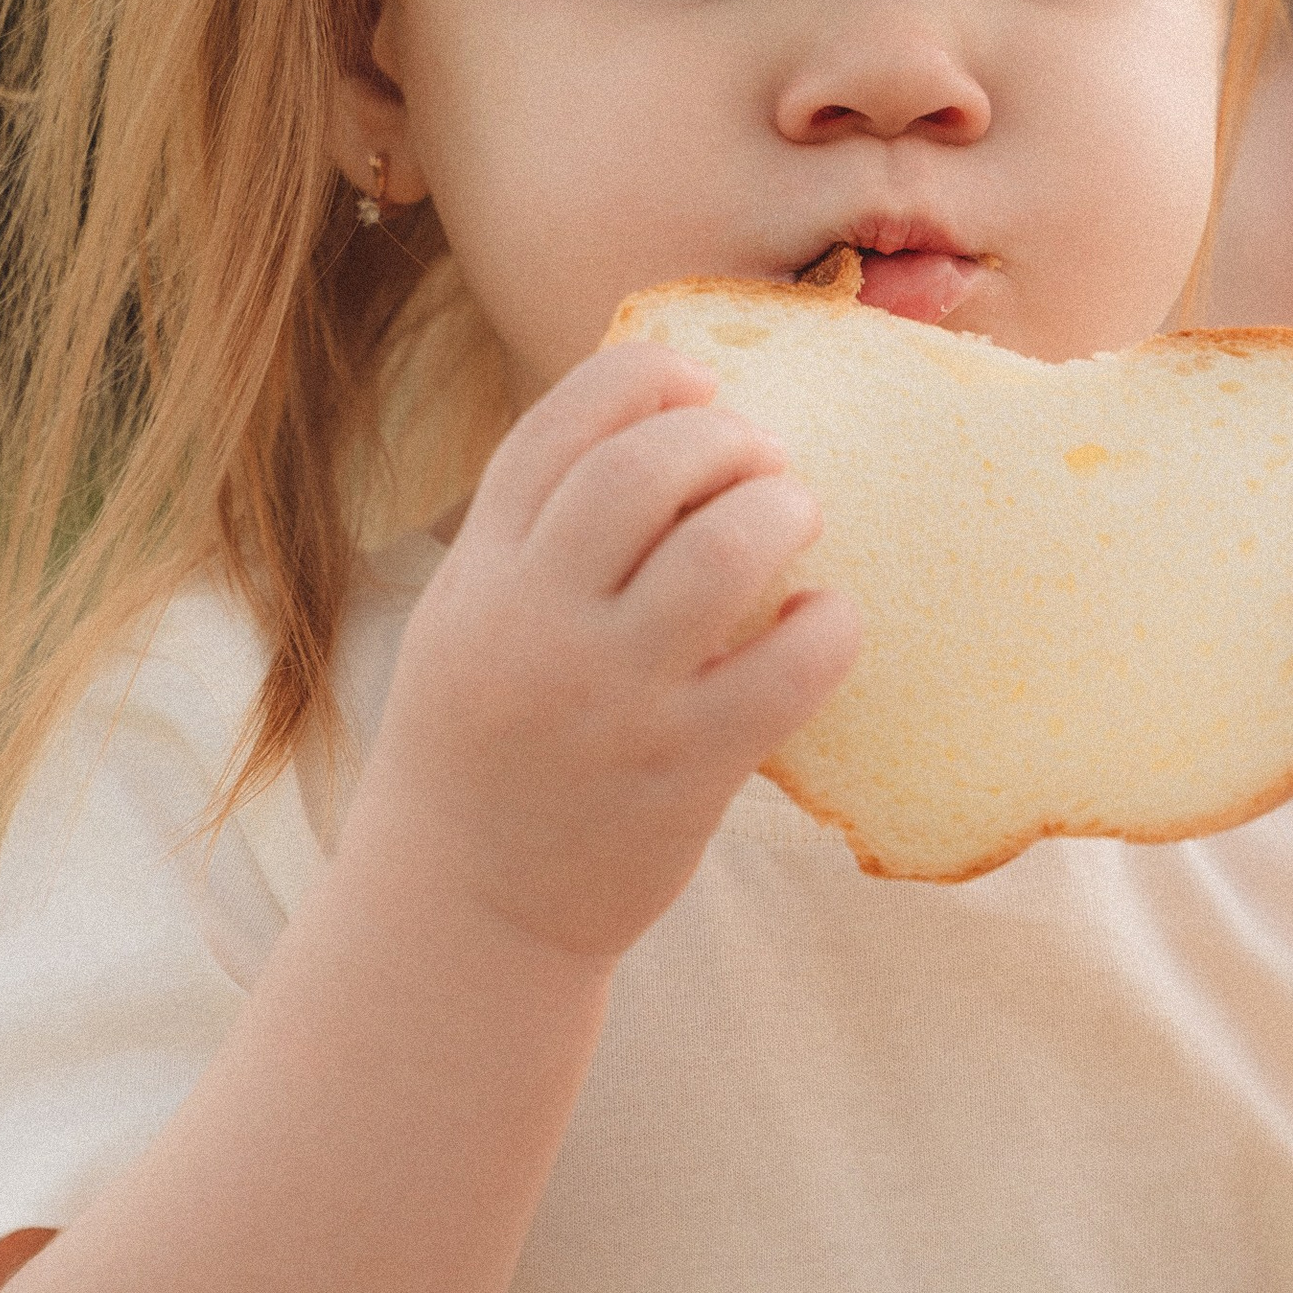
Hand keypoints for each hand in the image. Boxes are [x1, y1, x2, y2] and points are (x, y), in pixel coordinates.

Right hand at [359, 345, 858, 962]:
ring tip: (795, 521)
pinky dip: (830, 625)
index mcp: (481, 572)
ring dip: (783, 509)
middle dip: (727, 438)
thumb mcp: (468, 620)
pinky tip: (822, 623)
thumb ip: (535, 534)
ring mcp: (612, 698)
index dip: (646, 381)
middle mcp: (536, 622)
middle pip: (645, 467)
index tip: (699, 388)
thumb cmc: (485, 750)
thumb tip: (656, 428)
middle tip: (763, 461)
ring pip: (724, 549)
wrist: (461, 911)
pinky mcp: (684, 770)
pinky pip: (791, 666)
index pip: (560, 426)